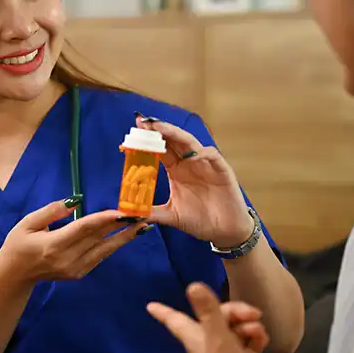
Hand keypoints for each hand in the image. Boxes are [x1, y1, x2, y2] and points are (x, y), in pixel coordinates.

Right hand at [0, 198, 144, 284]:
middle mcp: (67, 259)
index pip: (83, 229)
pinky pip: (99, 256)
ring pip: (104, 250)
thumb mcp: (28, 223)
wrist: (15, 275)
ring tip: (141, 226)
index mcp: (53, 245)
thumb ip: (52, 211)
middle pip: (99, 239)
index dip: (104, 219)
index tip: (121, 211)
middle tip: (141, 215)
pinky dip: (113, 245)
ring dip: (124, 237)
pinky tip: (126, 235)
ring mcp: (75, 269)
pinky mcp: (79, 274)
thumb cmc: (18, 244)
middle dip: (121, 226)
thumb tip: (75, 200)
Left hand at [136, 116, 252, 247]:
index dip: (150, 139)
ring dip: (176, 134)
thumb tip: (129, 215)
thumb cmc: (199, 220)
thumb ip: (152, 213)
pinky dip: (203, 153)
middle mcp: (189, 163)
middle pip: (174, 141)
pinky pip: (212, 156)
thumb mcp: (171, 216)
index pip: (162, 149)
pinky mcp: (221, 171)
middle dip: (160, 130)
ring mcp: (205, 165)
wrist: (224, 231)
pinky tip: (193, 155)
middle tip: (144, 122)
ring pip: (190, 143)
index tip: (136, 128)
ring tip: (162, 128)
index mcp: (176, 170)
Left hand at [147, 282, 266, 352]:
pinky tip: (262, 340)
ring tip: (257, 331)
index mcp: (195, 337)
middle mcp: (207, 343)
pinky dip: (256, 337)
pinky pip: (248, 341)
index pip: (175, 320)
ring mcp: (225, 352)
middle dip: (236, 311)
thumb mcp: (218, 339)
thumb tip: (193, 284)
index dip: (163, 311)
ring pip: (235, 327)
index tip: (150, 305)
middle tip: (253, 314)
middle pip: (217, 316)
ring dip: (249, 325)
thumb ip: (209, 313)